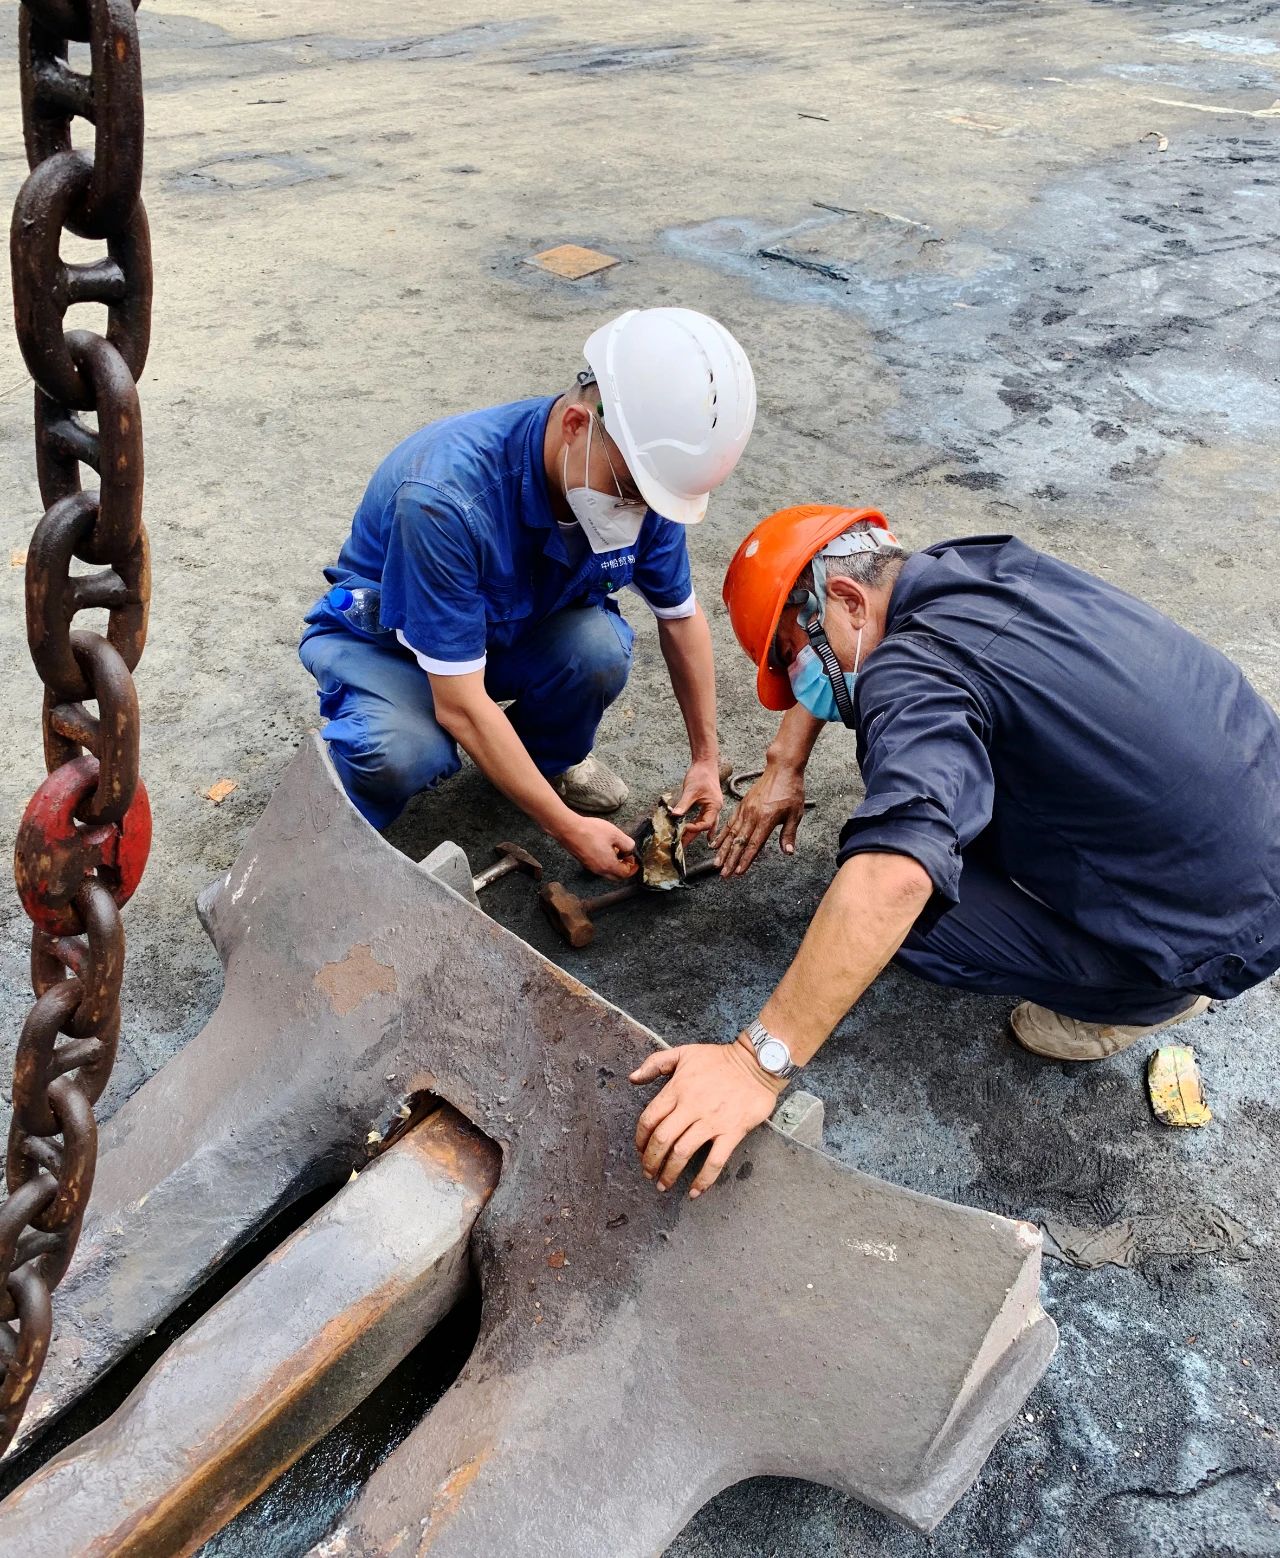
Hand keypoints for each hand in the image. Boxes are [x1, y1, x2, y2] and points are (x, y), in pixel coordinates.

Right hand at [564, 816, 639, 880]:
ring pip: (607, 872)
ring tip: (616, 850)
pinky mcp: (584, 862)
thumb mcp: (616, 834)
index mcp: (609, 866)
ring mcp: (590, 867)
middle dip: (624, 868)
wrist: (569, 829)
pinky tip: (604, 848)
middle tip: (627, 857)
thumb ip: (627, 844)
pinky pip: (599, 867)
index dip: (633, 868)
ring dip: (614, 865)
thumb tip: (630, 850)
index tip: (635, 861)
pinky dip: (605, 862)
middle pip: (616, 876)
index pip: (625, 874)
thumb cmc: (591, 831)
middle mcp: (599, 870)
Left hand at [629, 1041, 780, 1197]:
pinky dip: (703, 1180)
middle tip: (648, 1173)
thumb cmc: (720, 1059)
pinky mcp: (732, 1131)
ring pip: (683, 1153)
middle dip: (650, 1161)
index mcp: (677, 1089)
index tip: (639, 1151)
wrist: (757, 1063)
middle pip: (662, 1140)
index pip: (649, 1119)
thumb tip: (632, 1078)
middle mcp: (691, 1107)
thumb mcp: (684, 1053)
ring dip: (670, 1173)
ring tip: (663, 1185)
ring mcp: (712, 1121)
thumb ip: (655, 1063)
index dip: (640, 1139)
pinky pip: (715, 1161)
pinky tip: (695, 1192)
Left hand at [670, 758, 722, 843]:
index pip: (705, 824)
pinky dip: (697, 825)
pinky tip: (692, 832)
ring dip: (694, 832)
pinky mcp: (707, 804)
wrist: (705, 763)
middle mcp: (715, 809)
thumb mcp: (691, 791)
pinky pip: (703, 818)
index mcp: (714, 806)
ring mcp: (712, 807)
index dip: (694, 828)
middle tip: (682, 845)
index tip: (683, 828)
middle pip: (705, 827)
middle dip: (693, 836)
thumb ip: (683, 804)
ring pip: (704, 824)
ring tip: (684, 842)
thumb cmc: (701, 775)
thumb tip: (674, 816)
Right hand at [712, 762, 806, 875]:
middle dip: (730, 860)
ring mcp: (745, 810)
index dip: (746, 860)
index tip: (738, 872)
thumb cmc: (790, 791)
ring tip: (716, 863)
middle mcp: (752, 816)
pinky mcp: (742, 806)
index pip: (753, 844)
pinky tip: (716, 844)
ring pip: (731, 834)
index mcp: (766, 819)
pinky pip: (730, 823)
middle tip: (723, 874)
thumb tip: (787, 852)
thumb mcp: (795, 814)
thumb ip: (789, 834)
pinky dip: (722, 835)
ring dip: (723, 851)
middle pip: (739, 842)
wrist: (781, 769)